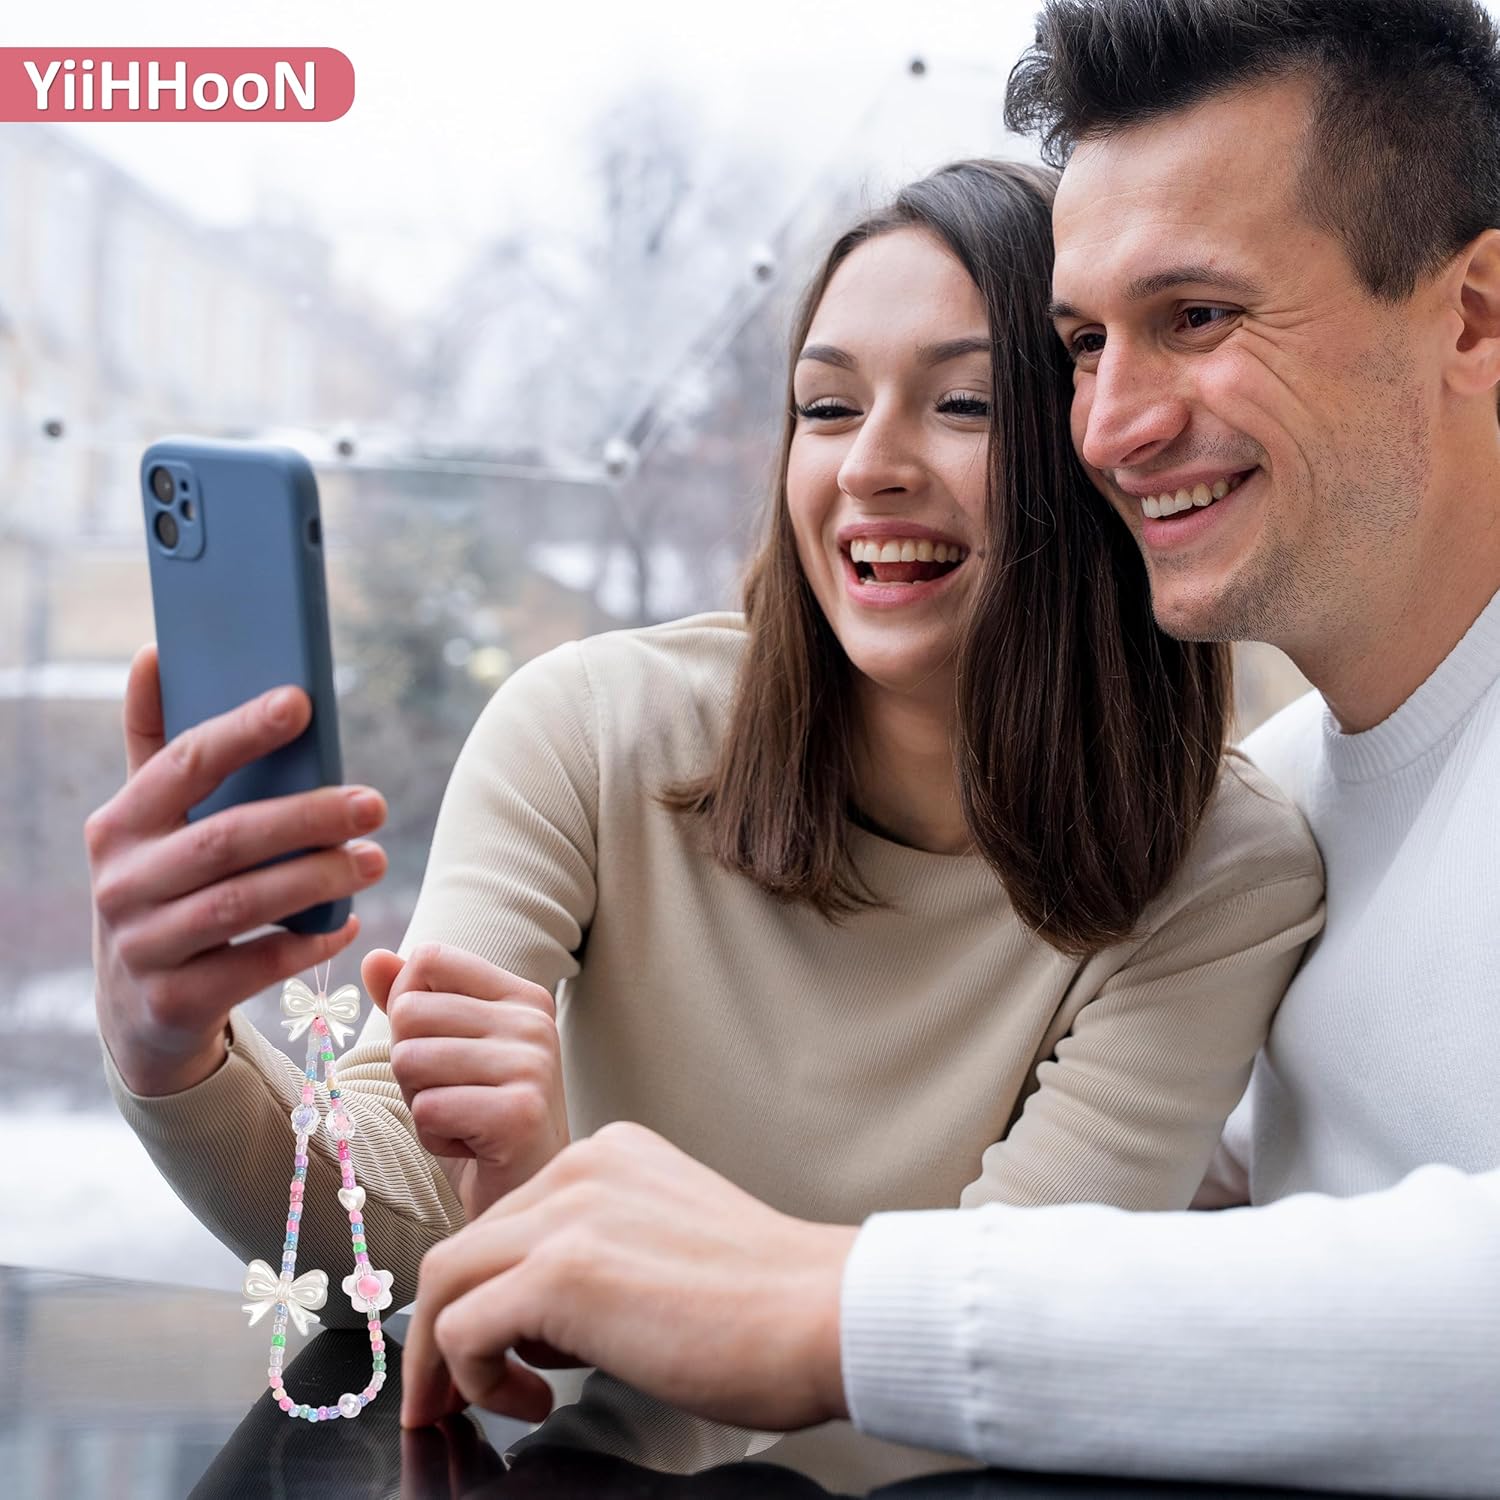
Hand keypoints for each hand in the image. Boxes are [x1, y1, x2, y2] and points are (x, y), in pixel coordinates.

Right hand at [87, 643, 389, 1096]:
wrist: (138, 1009)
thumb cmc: (163, 888)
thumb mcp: (149, 824)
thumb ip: (156, 744)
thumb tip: (155, 652)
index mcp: (120, 824)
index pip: (183, 764)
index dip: (242, 730)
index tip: (302, 702)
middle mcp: (122, 883)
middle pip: (228, 838)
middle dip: (308, 816)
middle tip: (374, 802)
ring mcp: (144, 946)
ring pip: (245, 904)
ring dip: (319, 878)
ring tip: (374, 859)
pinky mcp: (175, 1001)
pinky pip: (256, 966)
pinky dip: (308, 943)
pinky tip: (347, 922)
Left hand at [362, 941, 569, 1221]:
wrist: (524, 1192)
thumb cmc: (479, 1116)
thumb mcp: (446, 1048)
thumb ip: (412, 999)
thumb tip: (372, 956)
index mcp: (522, 995)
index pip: (430, 959)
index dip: (407, 1005)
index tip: (441, 1048)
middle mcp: (533, 1021)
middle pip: (410, 1012)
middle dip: (410, 1064)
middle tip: (452, 1095)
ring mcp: (532, 1065)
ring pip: (410, 1060)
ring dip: (420, 1102)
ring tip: (461, 1119)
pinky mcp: (520, 1113)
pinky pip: (426, 1108)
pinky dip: (433, 1136)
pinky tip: (470, 1145)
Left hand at [400, 1122, 857, 1433]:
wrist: (827, 1313)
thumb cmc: (770, 1304)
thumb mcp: (667, 1245)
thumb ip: (599, 1258)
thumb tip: (534, 1326)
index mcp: (611, 1155)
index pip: (509, 1218)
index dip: (484, 1289)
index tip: (483, 1345)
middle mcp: (584, 1166)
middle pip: (466, 1245)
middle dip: (442, 1326)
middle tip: (447, 1391)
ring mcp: (569, 1213)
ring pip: (446, 1280)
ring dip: (442, 1358)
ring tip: (470, 1405)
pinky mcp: (562, 1273)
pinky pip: (464, 1328)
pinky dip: (473, 1380)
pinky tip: (530, 1403)